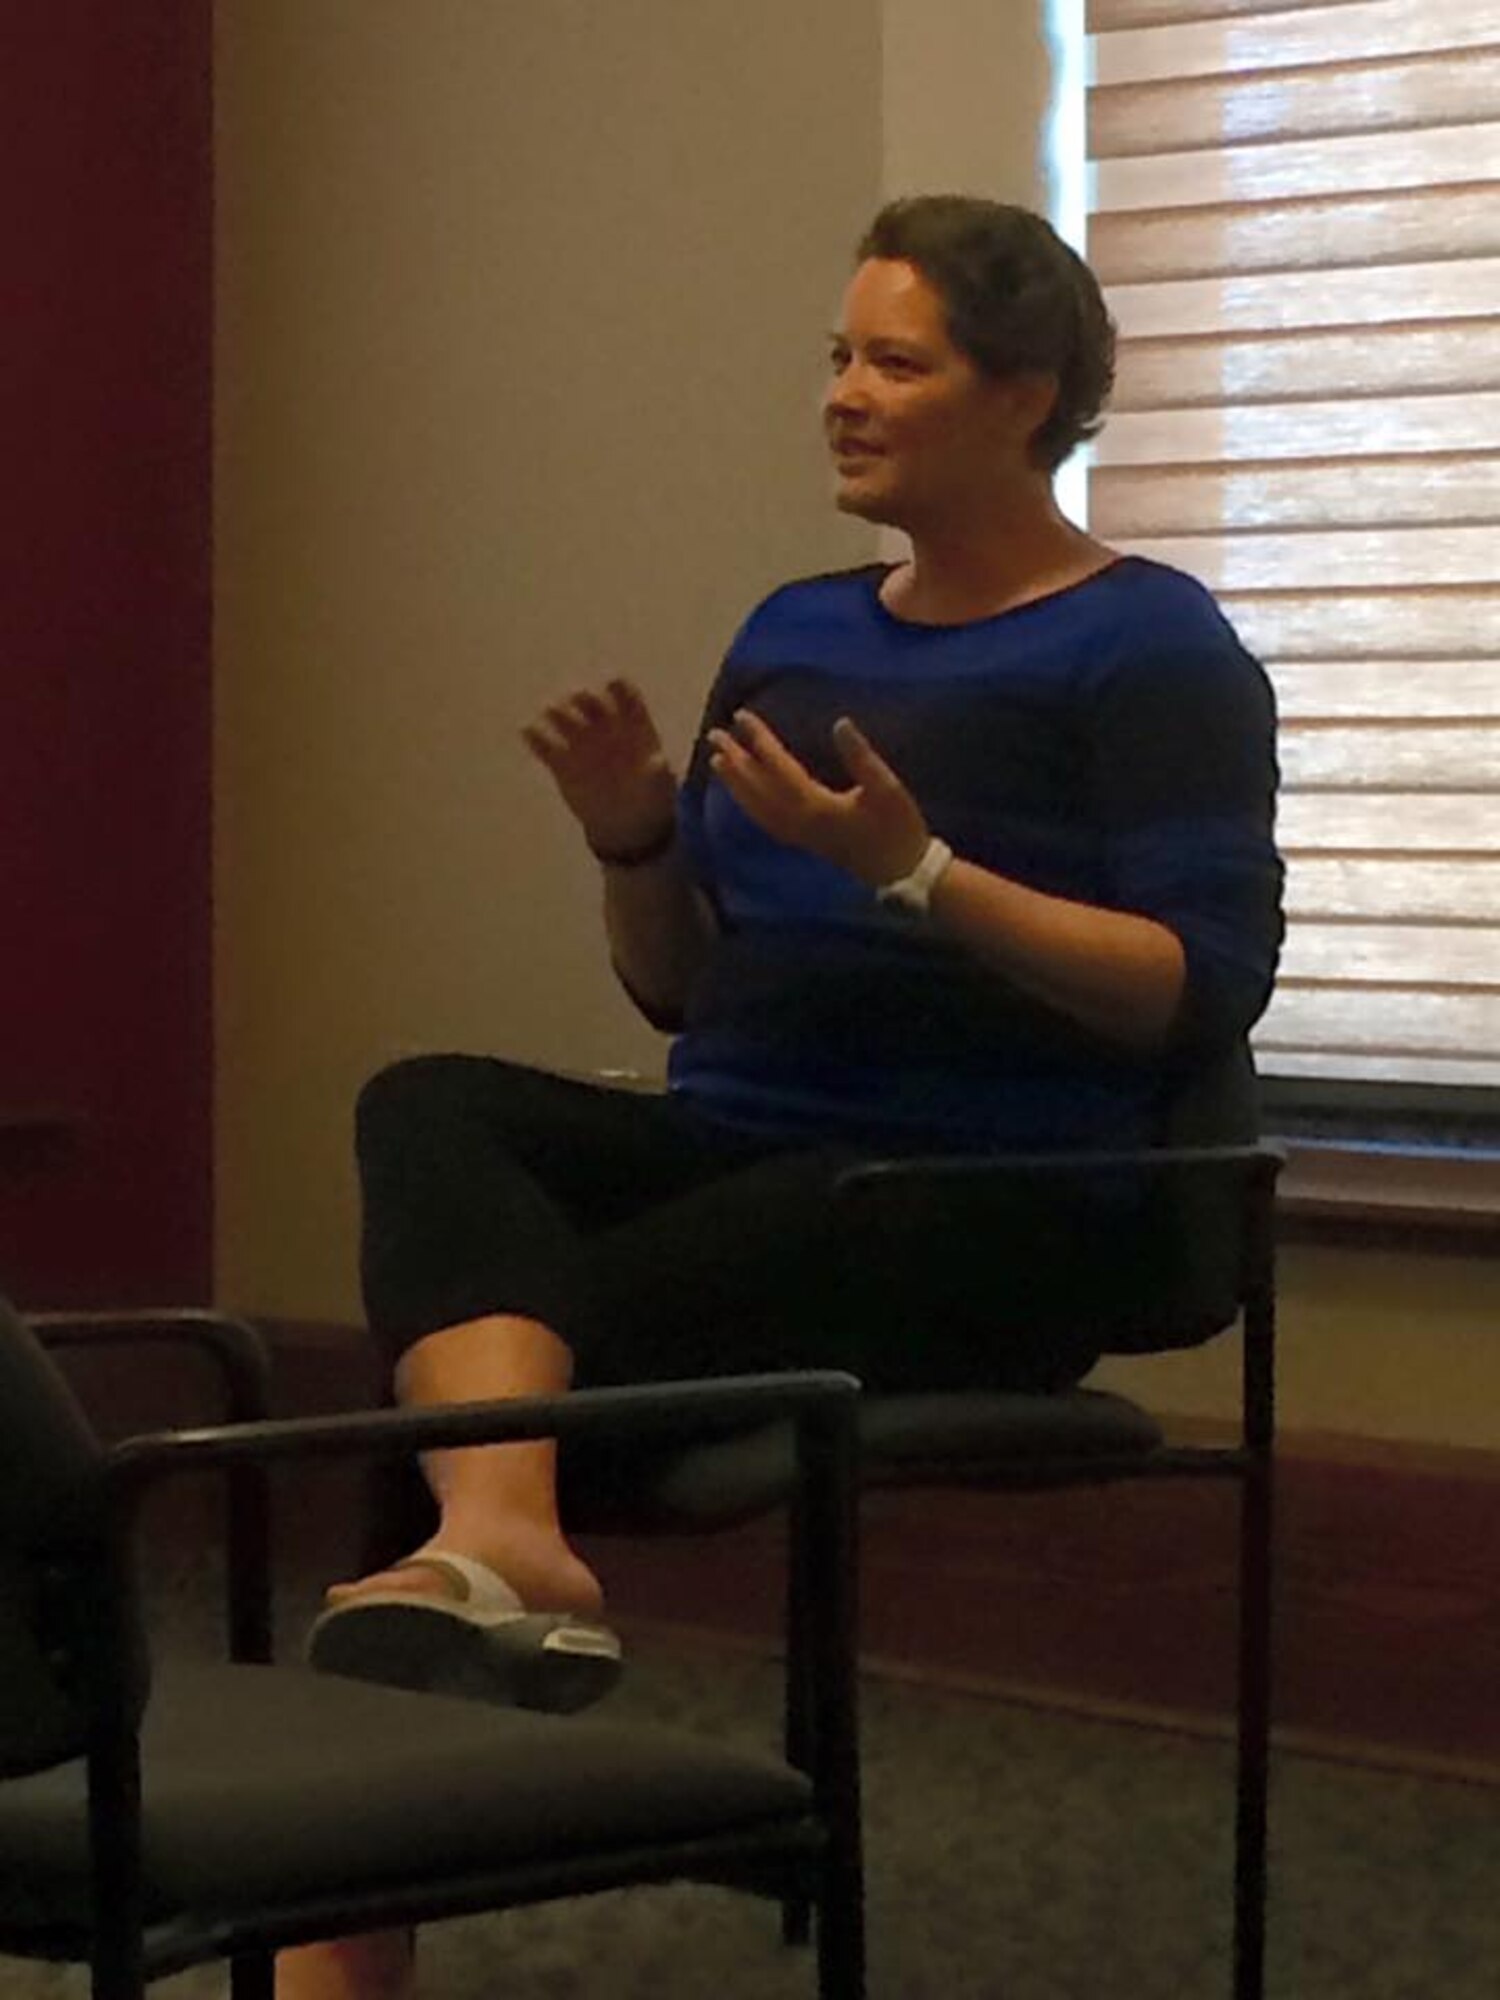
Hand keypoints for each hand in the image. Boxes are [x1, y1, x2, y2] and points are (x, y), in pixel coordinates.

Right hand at [522, 679, 677, 854]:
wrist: (628, 824)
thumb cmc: (650, 796)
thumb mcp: (660, 786)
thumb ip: (657, 771)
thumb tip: (658, 761)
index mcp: (632, 722)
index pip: (622, 690)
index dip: (616, 687)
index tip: (612, 690)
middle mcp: (603, 725)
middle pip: (586, 696)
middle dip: (580, 697)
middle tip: (578, 706)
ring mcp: (580, 741)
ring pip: (560, 713)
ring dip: (555, 711)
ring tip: (555, 719)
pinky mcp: (560, 762)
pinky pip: (541, 742)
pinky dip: (534, 735)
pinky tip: (531, 734)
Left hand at [707, 710, 929, 887]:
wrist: (902, 871)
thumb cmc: (899, 828)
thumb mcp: (887, 789)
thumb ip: (862, 757)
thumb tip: (840, 724)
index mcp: (817, 806)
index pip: (779, 768)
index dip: (759, 741)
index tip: (742, 717)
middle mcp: (799, 822)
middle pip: (759, 789)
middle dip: (736, 761)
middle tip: (715, 735)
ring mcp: (799, 835)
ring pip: (758, 808)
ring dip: (736, 784)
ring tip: (717, 761)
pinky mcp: (804, 842)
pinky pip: (766, 821)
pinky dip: (749, 805)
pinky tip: (743, 795)